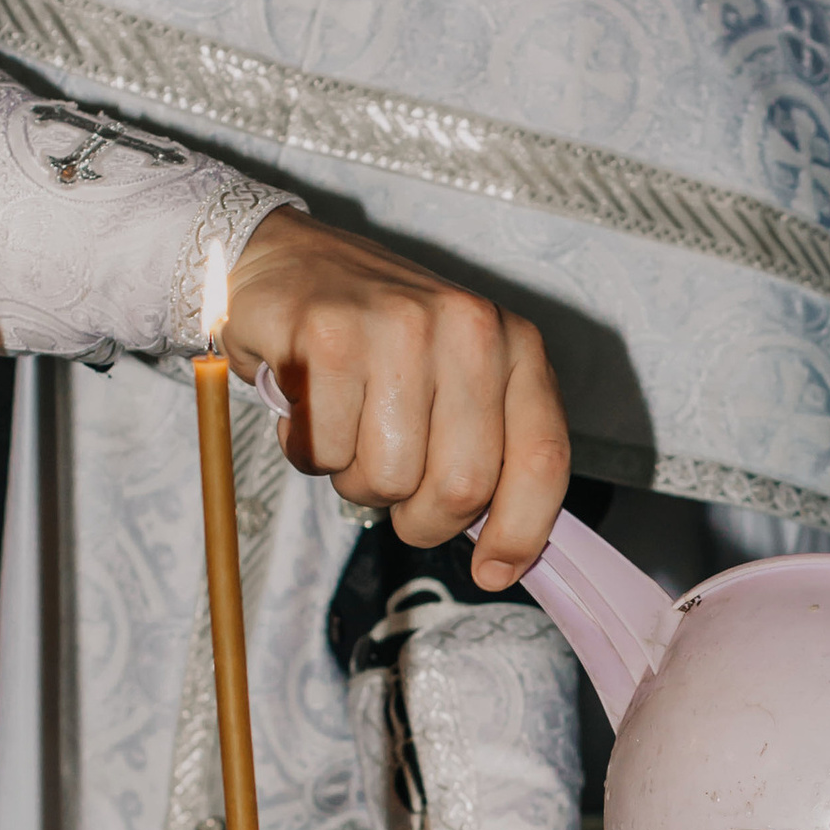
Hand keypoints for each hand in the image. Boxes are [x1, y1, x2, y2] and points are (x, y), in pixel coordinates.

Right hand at [224, 210, 566, 586]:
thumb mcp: (457, 374)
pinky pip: (323, 452)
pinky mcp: (330, 335)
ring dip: (355, 479)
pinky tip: (309, 405)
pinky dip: (307, 451)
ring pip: (387, 479)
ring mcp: (400, 328)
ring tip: (346, 427)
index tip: (494, 571)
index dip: (522, 530)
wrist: (286, 258)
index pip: (543, 458)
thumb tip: (502, 550)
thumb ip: (488, 443)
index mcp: (514, 345)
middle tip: (393, 489)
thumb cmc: (377, 334)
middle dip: (420, 517)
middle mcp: (469, 329)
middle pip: (462, 486)